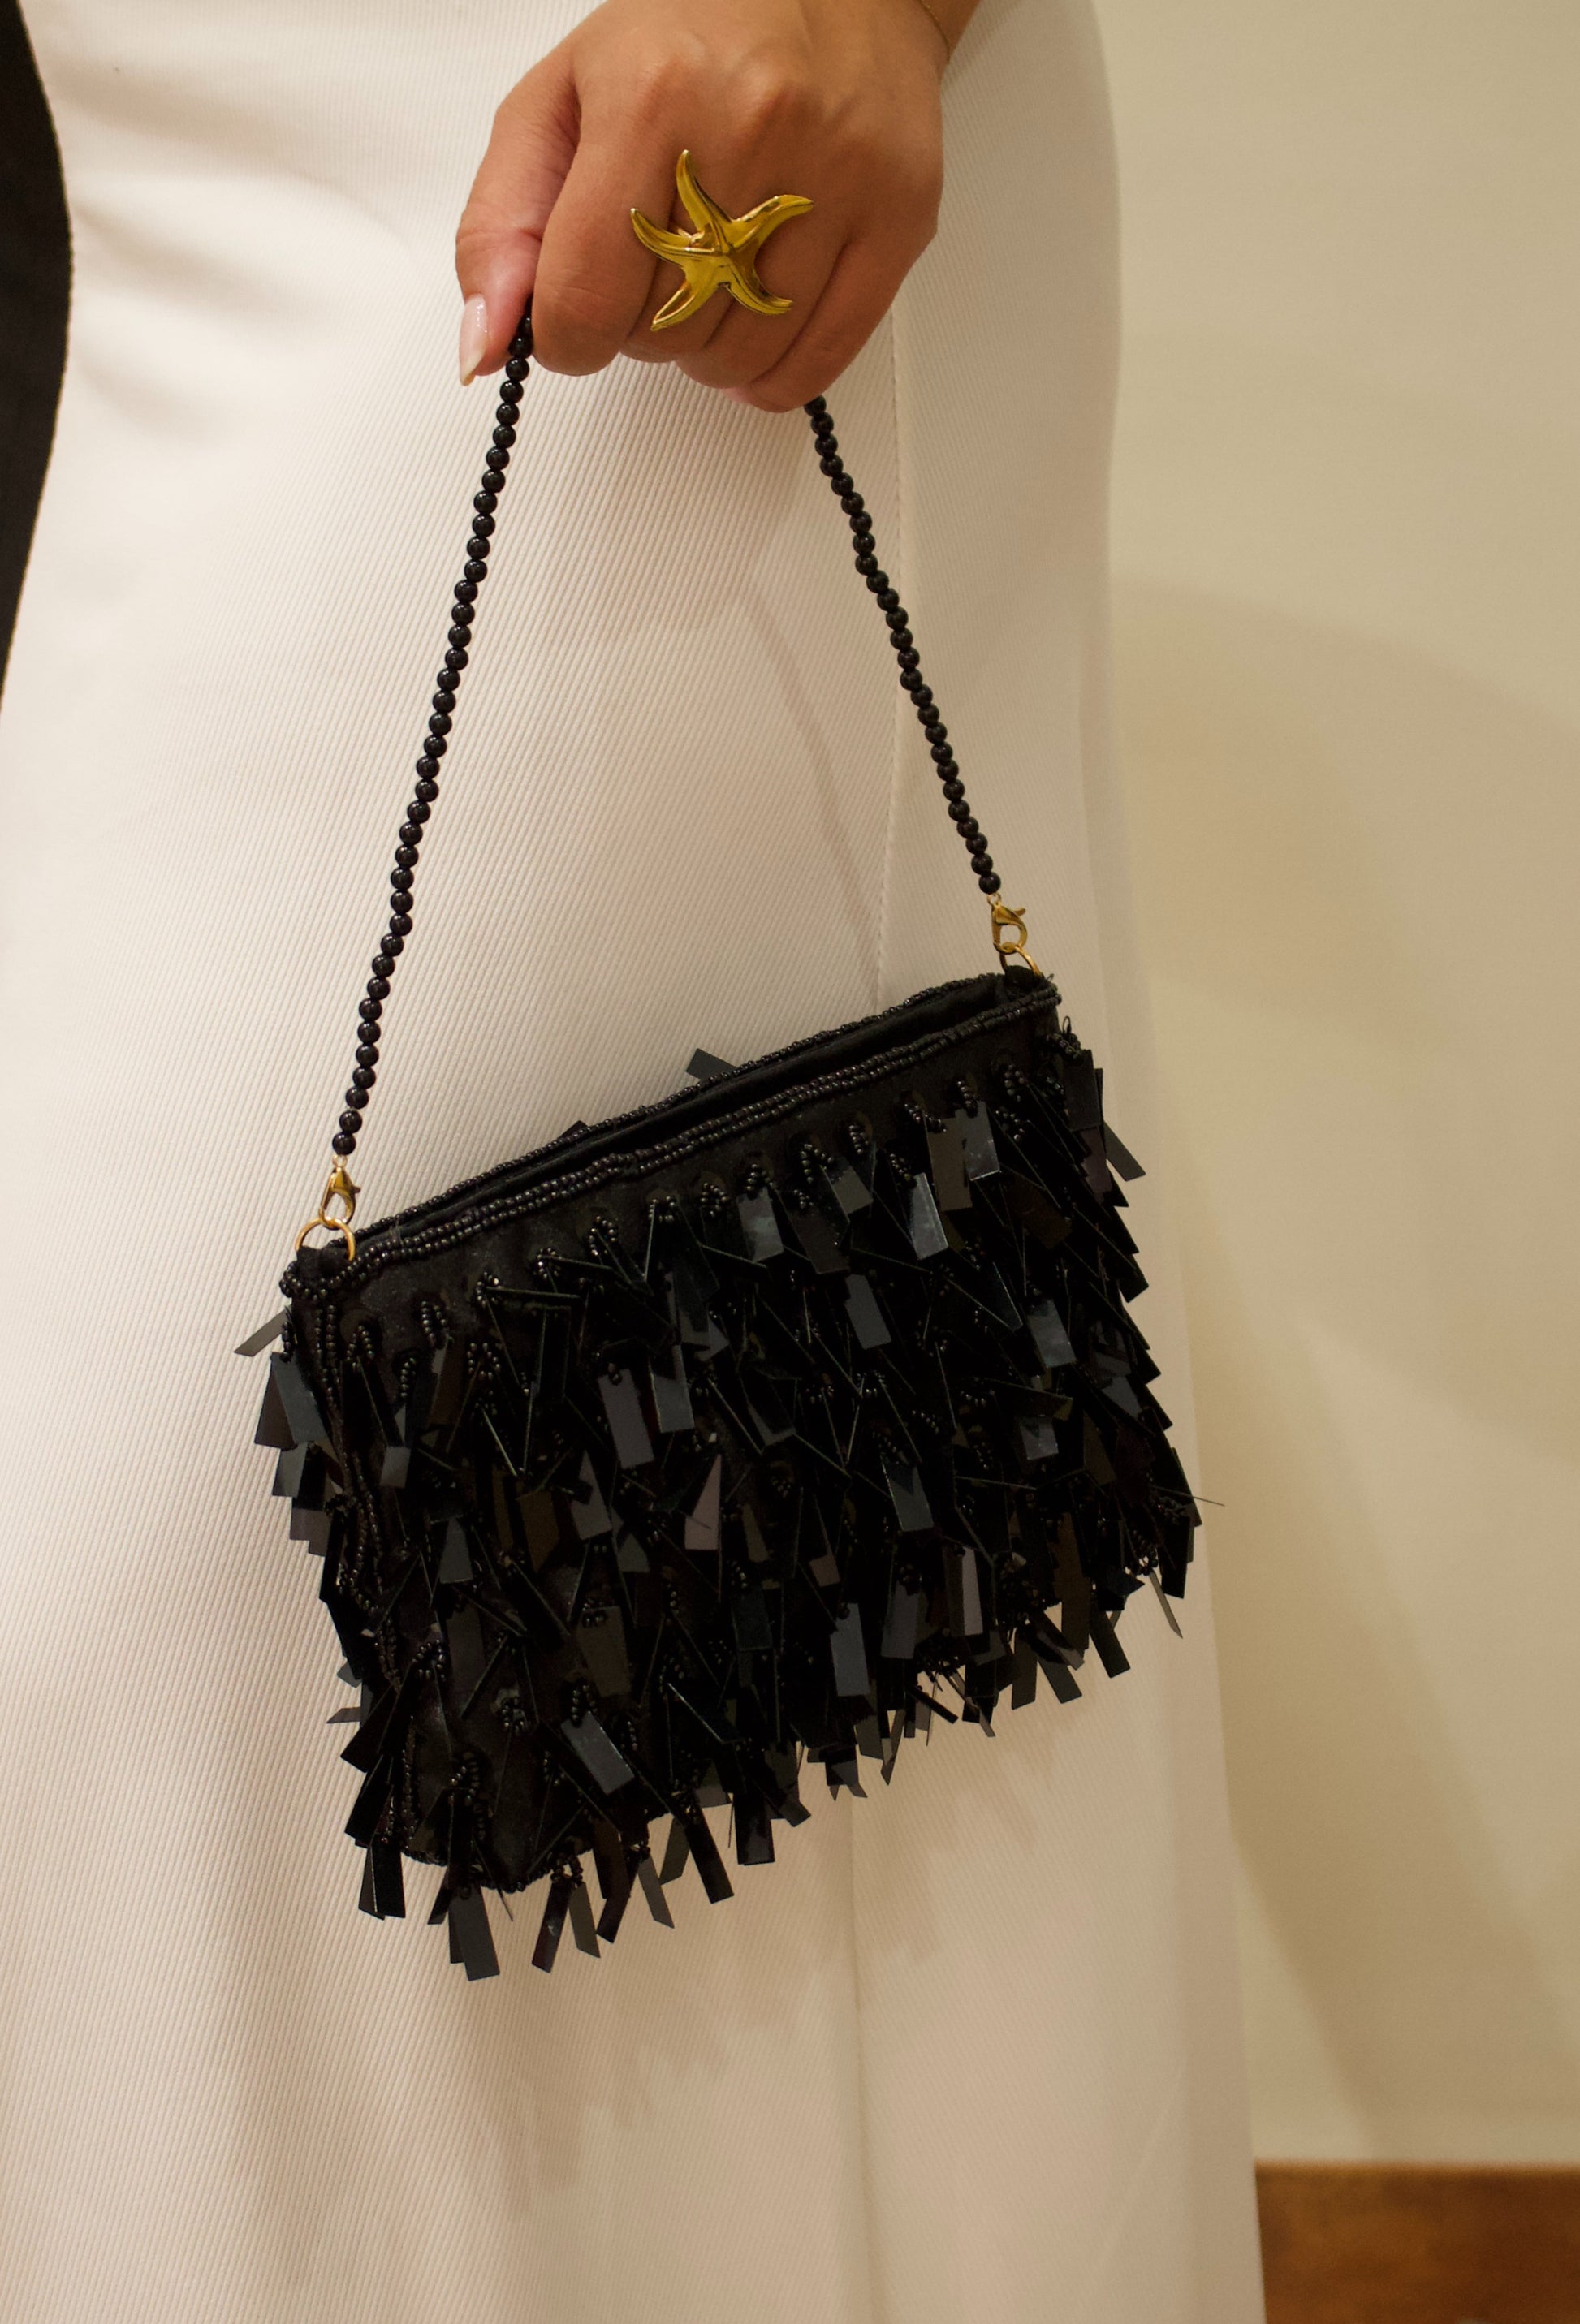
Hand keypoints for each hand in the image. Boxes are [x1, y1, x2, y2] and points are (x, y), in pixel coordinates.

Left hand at [455, 0, 957, 411]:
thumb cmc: (696, 35)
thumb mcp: (563, 98)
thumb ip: (502, 221)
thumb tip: (483, 345)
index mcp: (651, 97)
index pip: (582, 300)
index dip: (566, 334)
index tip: (577, 312)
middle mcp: (748, 134)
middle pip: (660, 335)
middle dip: (638, 329)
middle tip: (653, 269)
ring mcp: (834, 183)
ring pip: (737, 358)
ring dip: (704, 352)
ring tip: (707, 283)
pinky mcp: (897, 220)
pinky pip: (815, 364)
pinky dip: (771, 375)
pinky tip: (752, 328)